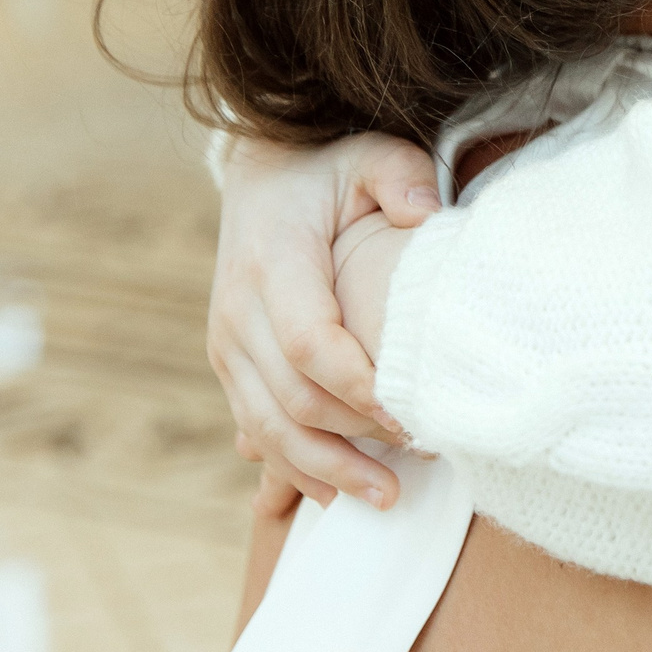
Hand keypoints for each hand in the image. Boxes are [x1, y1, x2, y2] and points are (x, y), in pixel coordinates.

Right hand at [209, 132, 439, 508]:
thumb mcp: (370, 153)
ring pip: (265, 427)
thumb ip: (402, 176)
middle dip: (352, 442)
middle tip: (417, 465)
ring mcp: (227, 341)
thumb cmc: (329, 167)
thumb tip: (425, 215)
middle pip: (290, 399)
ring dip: (321, 470)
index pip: (310, 343)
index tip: (411, 416)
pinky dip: (291, 464)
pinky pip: (253, 426)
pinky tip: (333, 492)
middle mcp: (238, 310)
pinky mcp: (229, 362)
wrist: (261, 174)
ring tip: (382, 498)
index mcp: (273, 262)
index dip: (359, 388)